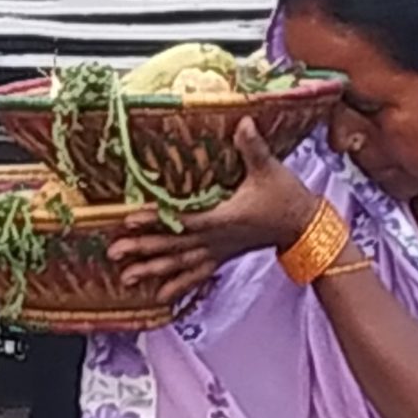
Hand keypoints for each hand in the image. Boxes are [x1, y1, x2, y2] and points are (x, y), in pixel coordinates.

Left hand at [107, 119, 322, 309]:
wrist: (304, 226)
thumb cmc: (286, 196)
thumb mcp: (270, 169)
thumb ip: (253, 147)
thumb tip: (244, 121)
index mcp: (224, 218)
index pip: (184, 220)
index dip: (156, 221)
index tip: (129, 221)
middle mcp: (217, 239)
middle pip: (175, 246)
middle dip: (143, 250)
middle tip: (113, 252)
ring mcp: (219, 250)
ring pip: (181, 264)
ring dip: (152, 271)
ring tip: (124, 278)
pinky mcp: (223, 256)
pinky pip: (197, 274)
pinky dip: (178, 284)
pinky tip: (159, 295)